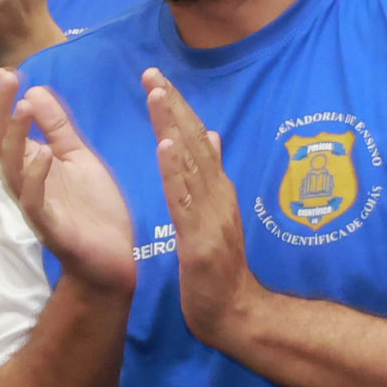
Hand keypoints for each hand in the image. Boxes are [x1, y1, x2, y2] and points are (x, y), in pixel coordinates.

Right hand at [0, 70, 137, 297]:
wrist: (113, 257)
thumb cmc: (93, 208)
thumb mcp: (77, 156)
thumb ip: (57, 127)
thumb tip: (33, 90)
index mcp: (29, 166)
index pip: (4, 130)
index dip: (0, 103)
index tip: (7, 71)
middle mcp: (24, 184)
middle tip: (5, 76)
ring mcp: (34, 205)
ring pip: (11, 170)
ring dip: (15, 137)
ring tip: (22, 107)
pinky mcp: (49, 226)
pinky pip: (34, 202)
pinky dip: (36, 177)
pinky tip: (43, 154)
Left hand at [147, 69, 259, 348]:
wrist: (235, 313)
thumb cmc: (221, 268)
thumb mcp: (217, 215)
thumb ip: (212, 176)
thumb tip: (211, 134)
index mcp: (217, 189)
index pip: (195, 140)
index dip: (177, 108)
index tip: (157, 78)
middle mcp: (217, 194)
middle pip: (193, 142)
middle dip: (172, 106)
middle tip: (151, 73)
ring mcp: (210, 215)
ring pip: (189, 164)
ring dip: (173, 127)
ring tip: (157, 95)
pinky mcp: (200, 238)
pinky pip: (185, 200)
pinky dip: (174, 171)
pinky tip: (163, 147)